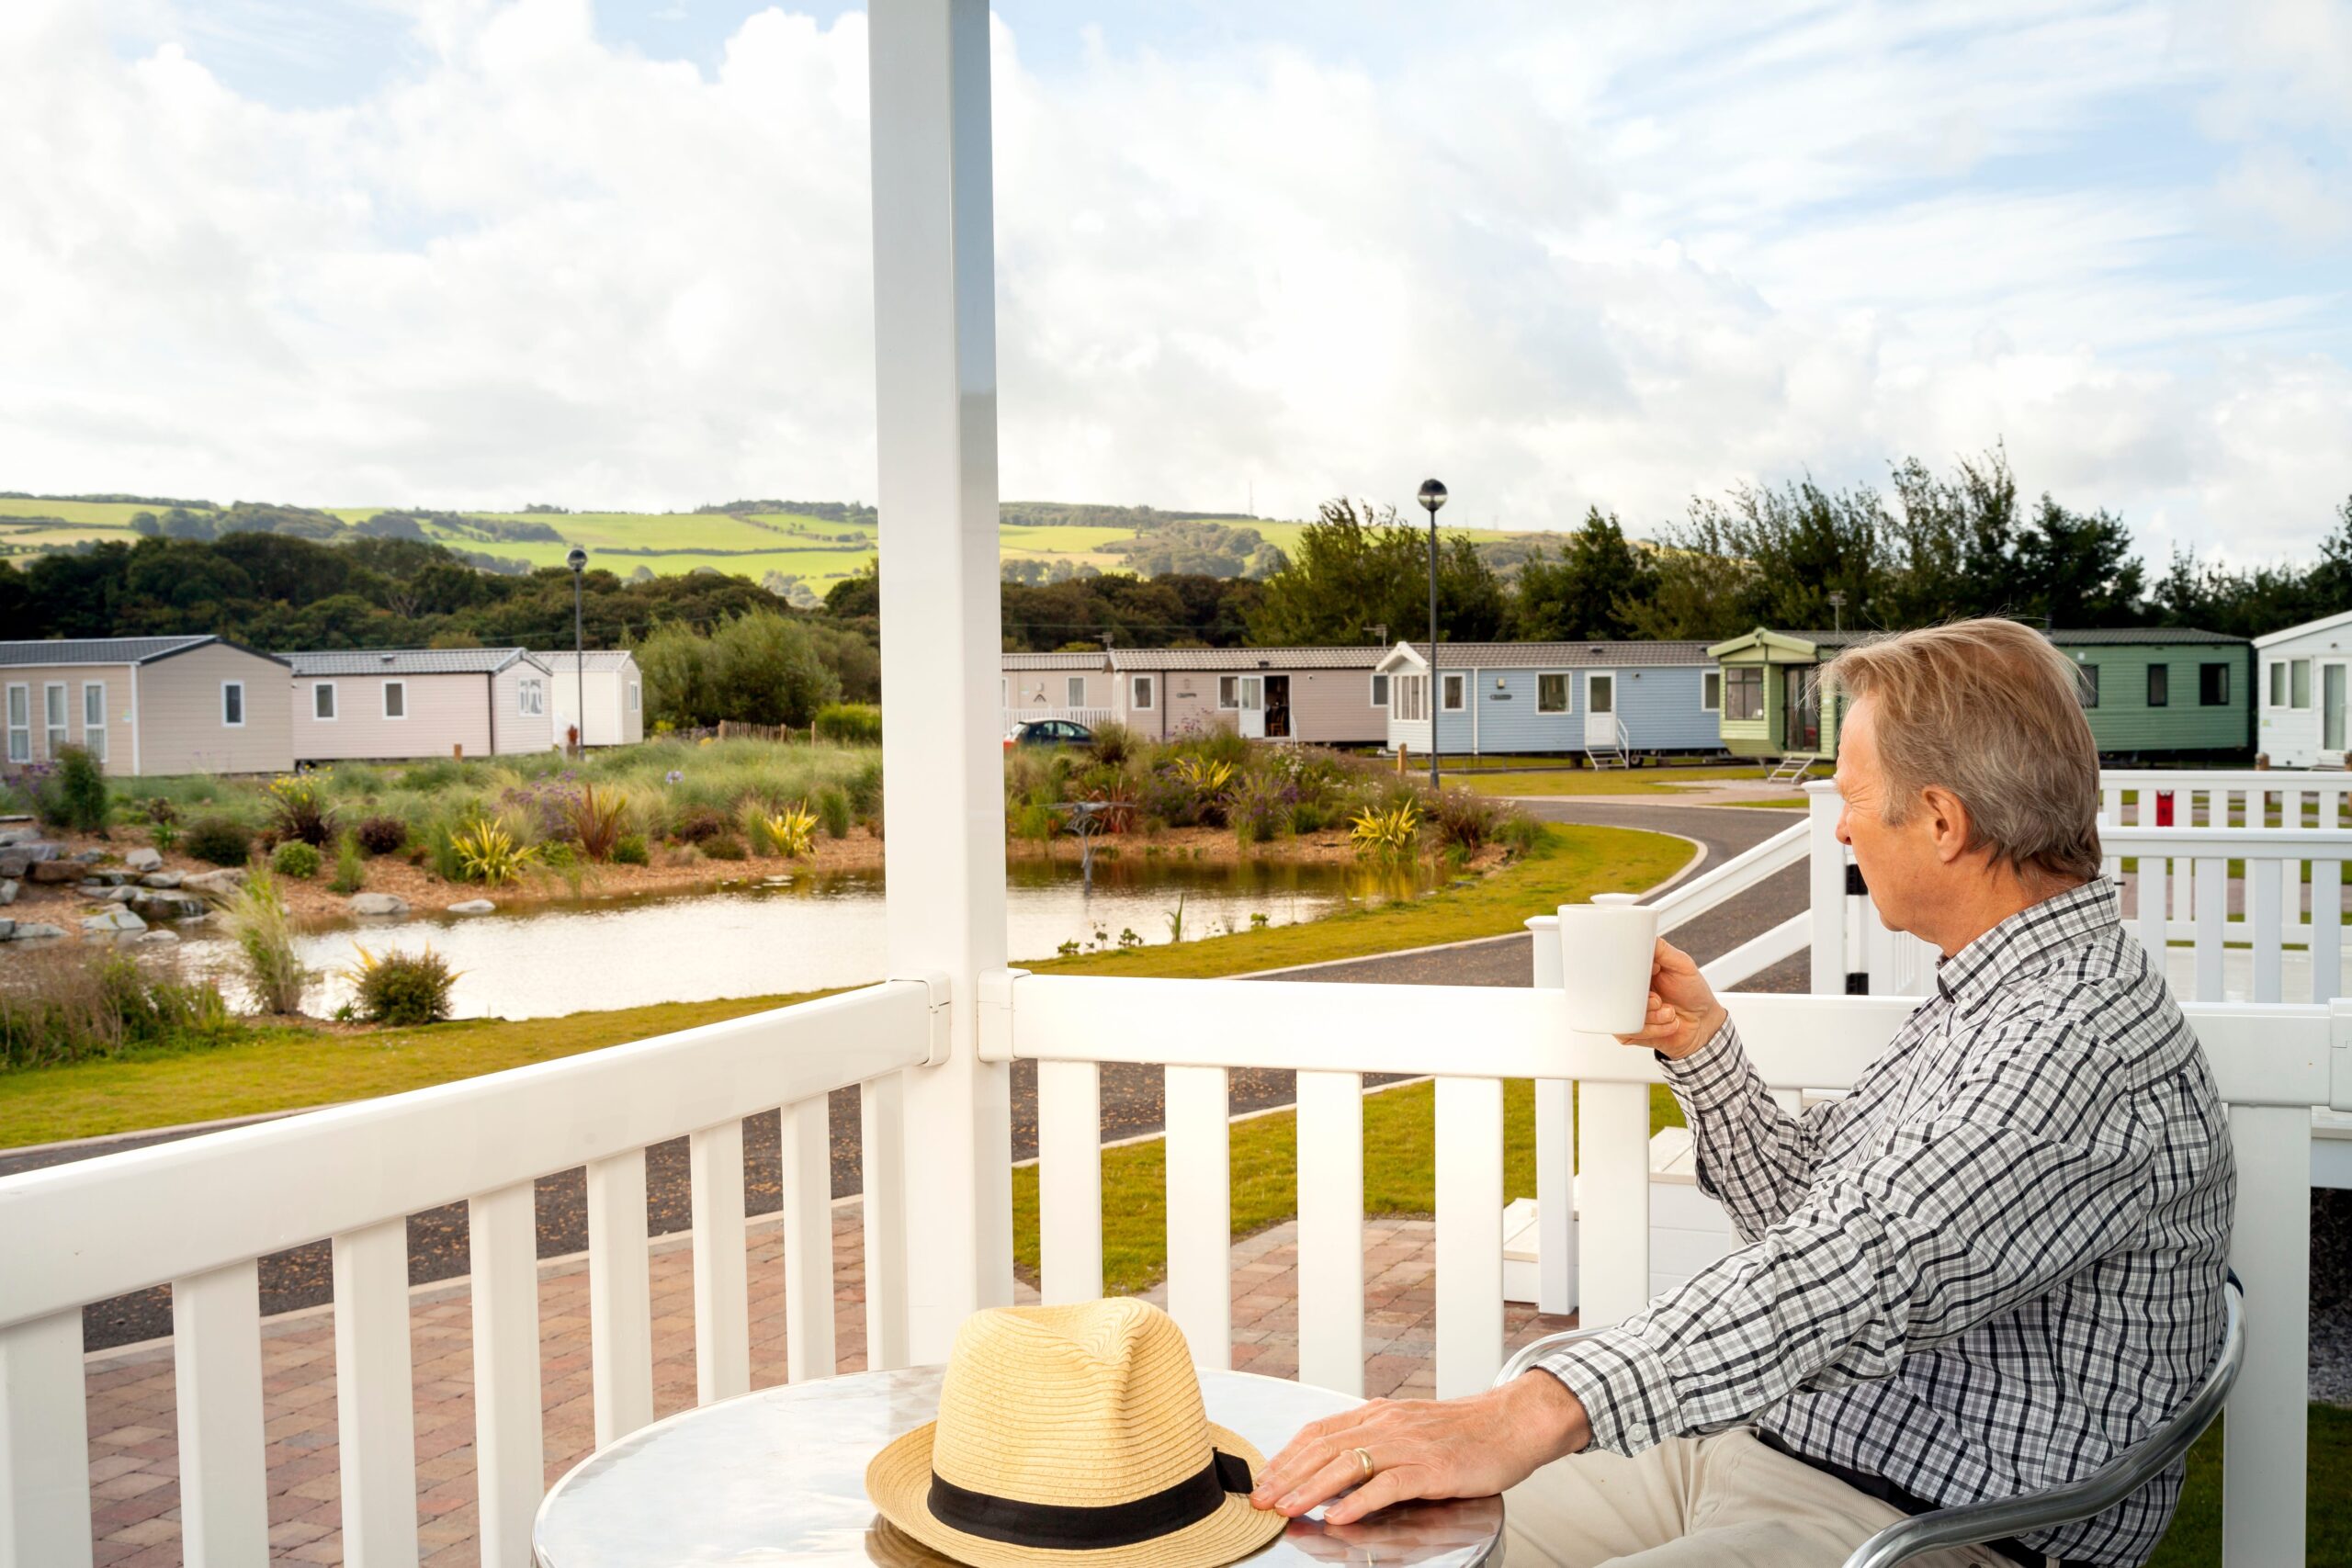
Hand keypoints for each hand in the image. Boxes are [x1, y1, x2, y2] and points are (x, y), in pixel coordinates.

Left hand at [1249, 1371, 1589, 1524]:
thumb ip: (1372, 1443)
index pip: (1318, 1432)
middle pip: (1324, 1448)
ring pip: (1349, 1464)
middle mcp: (1387, 1425)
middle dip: (1288, 1475)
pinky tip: (1341, 1515)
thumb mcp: (1408, 1428)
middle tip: (1262, 1499)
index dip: (1286, 1456)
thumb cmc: (1462, 1431)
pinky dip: (1361, 1500)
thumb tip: (1332, 1466)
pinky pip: (1389, 1484)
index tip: (1263, 1479)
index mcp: (1377, 1415)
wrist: (1511, 1422)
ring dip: (1312, 1488)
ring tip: (1288, 1507)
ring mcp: (1409, 1445)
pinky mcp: (1433, 1467)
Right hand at [1617, 938, 1725, 1060]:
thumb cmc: (1694, 993)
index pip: (1618, 967)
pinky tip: (1667, 1024)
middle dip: (1643, 1000)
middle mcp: (1629, 990)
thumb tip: (1643, 935)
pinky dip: (1654, 1029)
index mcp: (1637, 972)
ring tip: (1669, 1012)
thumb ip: (1663, 950)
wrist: (1704, 1024)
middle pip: (1618, 991)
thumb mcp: (1683, 965)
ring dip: (1653, 1016)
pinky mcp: (1629, 1031)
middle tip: (1659, 999)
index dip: (1631, 973)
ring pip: (1624, 1013)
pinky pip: (1629, 1031)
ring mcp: (1627, 1011)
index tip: (1648, 977)